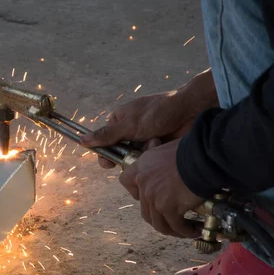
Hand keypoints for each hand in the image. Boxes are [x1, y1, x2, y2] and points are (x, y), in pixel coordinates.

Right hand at [81, 69, 217, 167]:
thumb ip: (106, 135)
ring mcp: (144, 138)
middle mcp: (130, 130)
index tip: (108, 163)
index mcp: (119, 120)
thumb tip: (82, 140)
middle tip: (135, 152)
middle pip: (119, 151)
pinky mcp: (157, 146)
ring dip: (143, 153)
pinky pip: (148, 158)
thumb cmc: (158, 112)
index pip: (104, 141)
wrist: (191, 111)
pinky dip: (154, 154)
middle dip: (127, 154)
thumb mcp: (129, 124)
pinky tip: (161, 145)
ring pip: (134, 157)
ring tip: (154, 142)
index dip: (105, 153)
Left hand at [119, 139, 203, 237]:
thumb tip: (169, 167)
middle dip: (158, 217)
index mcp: (142, 167)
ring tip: (182, 230)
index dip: (135, 191)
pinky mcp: (168, 208)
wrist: (201, 157)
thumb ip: (161, 162)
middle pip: (144, 209)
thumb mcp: (166, 150)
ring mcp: (154, 197)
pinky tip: (194, 231)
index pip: (126, 181)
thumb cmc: (190, 150)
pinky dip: (184, 231)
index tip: (148, 194)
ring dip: (170, 229)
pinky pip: (175, 226)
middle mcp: (144, 183)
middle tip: (171, 218)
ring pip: (158, 222)